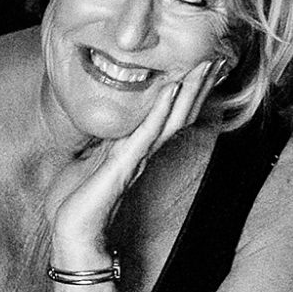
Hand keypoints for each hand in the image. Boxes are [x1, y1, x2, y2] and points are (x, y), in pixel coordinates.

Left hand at [46, 57, 226, 263]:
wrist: (75, 233)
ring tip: (204, 66)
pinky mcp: (124, 164)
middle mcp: (142, 152)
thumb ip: (104, 146)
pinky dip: (159, 111)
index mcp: (135, 149)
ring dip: (188, 91)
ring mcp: (136, 157)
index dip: (187, 92)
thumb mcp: (90, 163)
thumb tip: (105, 131)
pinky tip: (170, 90)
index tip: (202, 68)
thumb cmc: (79, 201)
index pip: (168, 116)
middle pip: (179, 113)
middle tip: (217, 58)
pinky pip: (146, 133)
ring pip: (170, 119)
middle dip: (197, 86)